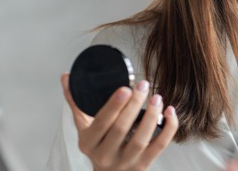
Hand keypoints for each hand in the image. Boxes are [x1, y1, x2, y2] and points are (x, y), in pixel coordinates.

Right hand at [61, 72, 178, 170]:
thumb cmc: (98, 144)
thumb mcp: (84, 126)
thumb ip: (77, 102)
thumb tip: (66, 76)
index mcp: (88, 142)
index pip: (101, 123)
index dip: (114, 106)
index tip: (126, 88)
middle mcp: (104, 155)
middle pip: (121, 129)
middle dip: (134, 105)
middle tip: (144, 85)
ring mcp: (125, 162)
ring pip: (141, 139)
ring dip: (152, 116)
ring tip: (157, 97)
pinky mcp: (143, 165)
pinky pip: (159, 145)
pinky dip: (168, 128)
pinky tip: (170, 111)